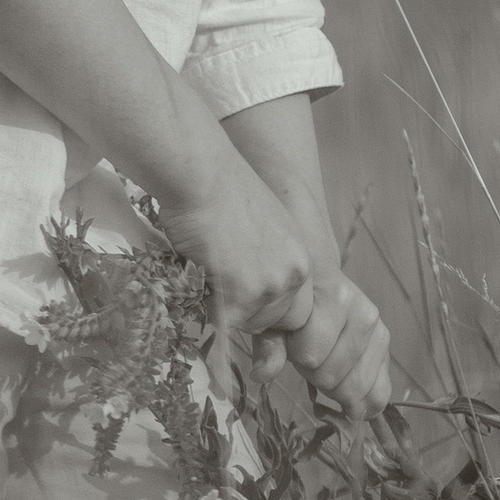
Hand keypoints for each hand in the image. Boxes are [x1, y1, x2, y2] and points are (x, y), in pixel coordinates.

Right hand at [153, 146, 316, 368]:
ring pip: (248, 324)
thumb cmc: (220, 193)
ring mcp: (269, 289)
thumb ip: (268, 263)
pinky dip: (206, 311)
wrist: (202, 175)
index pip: (299, 307)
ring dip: (228, 309)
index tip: (250, 302)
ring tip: (207, 268)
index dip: (272, 310)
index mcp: (302, 257)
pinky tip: (196, 276)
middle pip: (278, 322)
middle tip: (223, 281)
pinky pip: (222, 325)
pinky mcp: (241, 298)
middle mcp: (294, 274)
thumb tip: (252, 298)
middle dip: (251, 313)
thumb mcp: (263, 228)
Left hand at [276, 271, 392, 419]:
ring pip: (357, 387)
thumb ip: (268, 345)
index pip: (312, 355)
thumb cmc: (293, 300)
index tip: (292, 343)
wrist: (320, 276)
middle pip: (333, 376)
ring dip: (336, 389)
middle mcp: (364, 313)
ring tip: (324, 368)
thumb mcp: (273, 316)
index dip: (297, 358)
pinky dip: (364, 402)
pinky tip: (352, 405)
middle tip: (308, 359)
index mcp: (335, 298)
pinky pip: (380, 391)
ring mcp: (378, 331)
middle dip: (315, 376)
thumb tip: (262, 374)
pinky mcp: (385, 347)